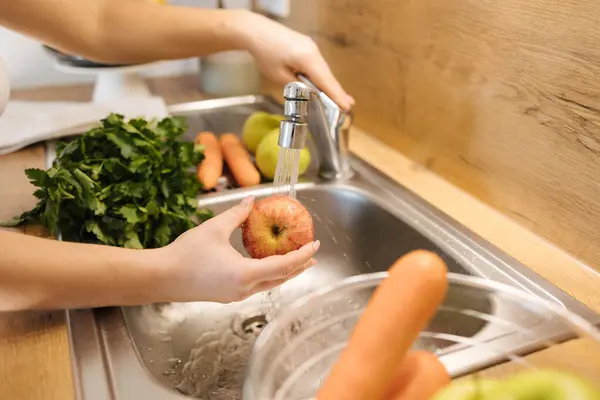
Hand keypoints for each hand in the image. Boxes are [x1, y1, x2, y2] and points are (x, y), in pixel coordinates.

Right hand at [158, 196, 319, 302]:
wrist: (161, 277)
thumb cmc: (186, 254)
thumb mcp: (214, 228)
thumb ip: (237, 214)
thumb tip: (252, 201)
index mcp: (245, 274)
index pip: (283, 265)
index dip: (302, 255)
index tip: (315, 245)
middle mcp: (244, 289)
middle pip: (281, 279)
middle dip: (299, 266)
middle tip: (312, 255)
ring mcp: (236, 295)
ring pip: (269, 284)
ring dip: (285, 272)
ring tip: (297, 261)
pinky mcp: (228, 296)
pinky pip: (256, 286)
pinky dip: (269, 275)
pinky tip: (268, 266)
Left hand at [238, 11, 354, 110]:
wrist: (256, 31)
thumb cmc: (265, 54)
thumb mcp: (279, 76)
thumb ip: (297, 86)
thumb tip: (310, 94)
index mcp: (308, 59)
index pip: (326, 82)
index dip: (337, 95)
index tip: (347, 106)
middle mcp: (314, 51)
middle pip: (327, 76)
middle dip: (336, 91)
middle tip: (347, 106)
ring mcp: (311, 47)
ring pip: (323, 70)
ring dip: (328, 84)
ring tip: (338, 99)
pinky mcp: (306, 46)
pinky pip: (317, 64)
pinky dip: (321, 76)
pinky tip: (323, 84)